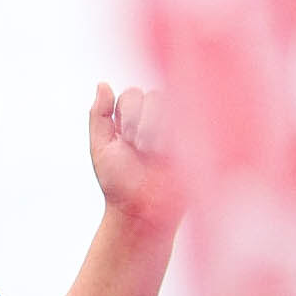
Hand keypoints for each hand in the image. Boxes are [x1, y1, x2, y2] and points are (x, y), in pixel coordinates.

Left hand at [89, 83, 181, 234]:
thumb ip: (99, 115)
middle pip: (154, 97)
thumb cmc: (119, 184)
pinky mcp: (196, 140)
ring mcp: (178, 129)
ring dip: (160, 131)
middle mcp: (156, 120)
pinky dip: (180, 135)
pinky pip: (193, 119)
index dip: (128, 115)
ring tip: (156, 156)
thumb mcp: (101, 148)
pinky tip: (174, 154)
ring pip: (174, 107)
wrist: (143, 212)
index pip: (132, 94)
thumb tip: (103, 84)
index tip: (125, 142)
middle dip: (143, 124)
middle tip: (140, 150)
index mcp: (133, 119)